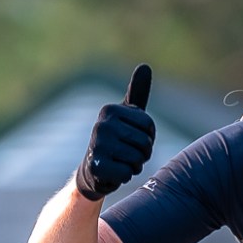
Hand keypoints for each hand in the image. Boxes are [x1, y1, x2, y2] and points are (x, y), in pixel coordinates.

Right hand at [74, 63, 154, 200]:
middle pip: (144, 143)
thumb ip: (137, 93)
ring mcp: (97, 145)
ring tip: (121, 161)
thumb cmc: (116, 140)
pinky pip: (127, 173)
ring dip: (134, 166)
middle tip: (128, 154)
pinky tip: (114, 172)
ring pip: (137, 159)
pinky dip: (125, 176)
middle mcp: (102, 124)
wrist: (93, 170)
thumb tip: (144, 66)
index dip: (148, 137)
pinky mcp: (97, 166)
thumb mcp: (127, 115)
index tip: (133, 138)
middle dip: (143, 154)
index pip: (148, 126)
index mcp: (110, 110)